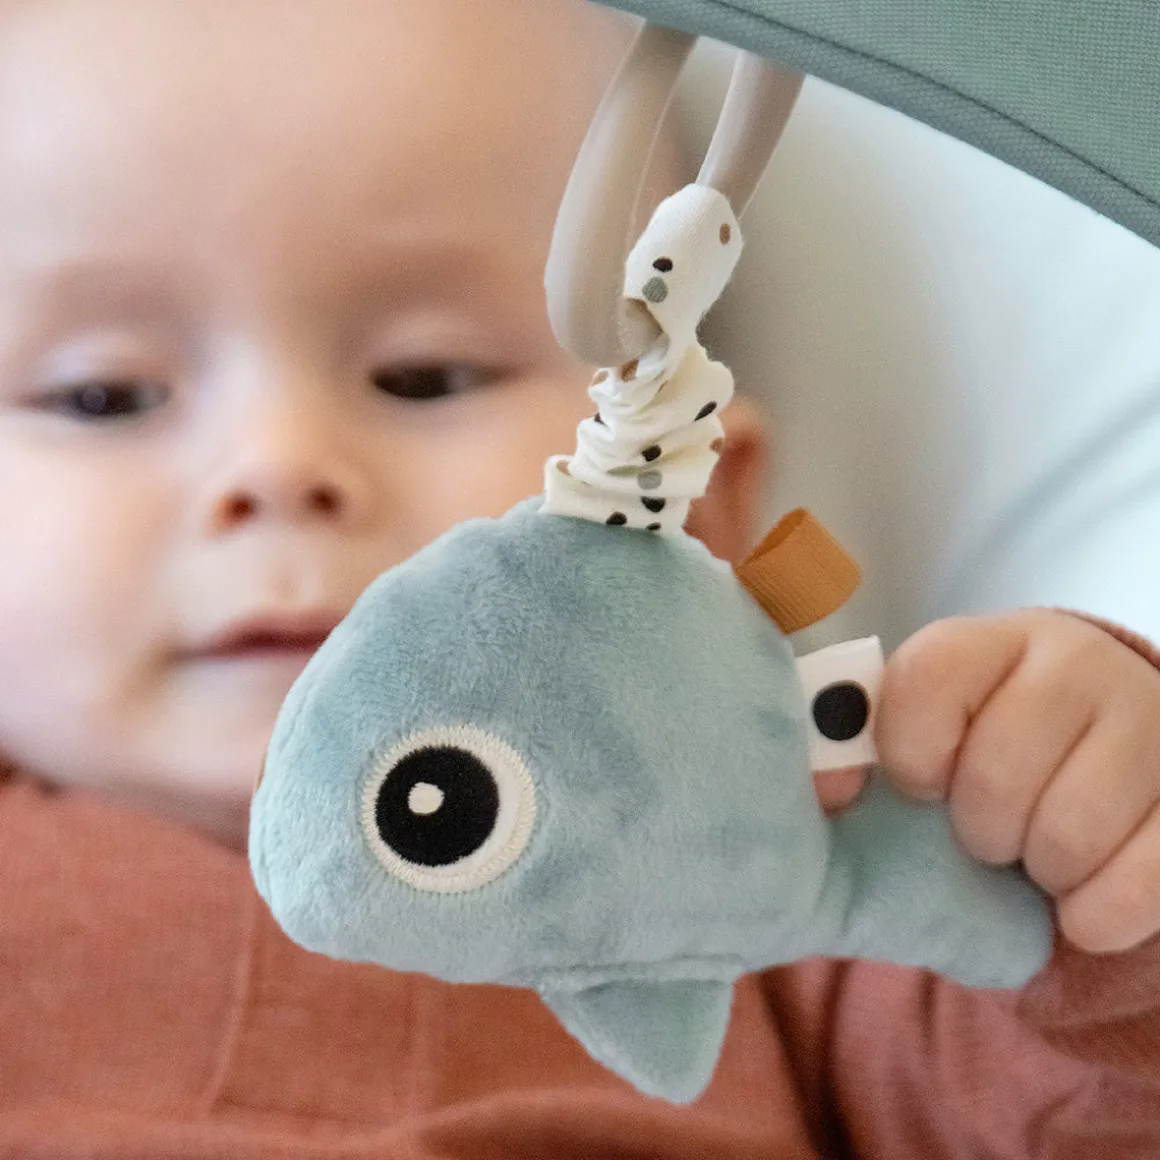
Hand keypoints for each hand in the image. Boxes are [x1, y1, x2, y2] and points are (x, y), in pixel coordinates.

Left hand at [873, 609, 1159, 953]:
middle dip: (979, 829)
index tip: (922, 784)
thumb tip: (828, 788)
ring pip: (1068, 832)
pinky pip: (1140, 882)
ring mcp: (1149, 720)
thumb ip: (860, 753)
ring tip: (1039, 851)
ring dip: (1040, 869)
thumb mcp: (926, 735)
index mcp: (988, 642)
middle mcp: (1075, 663)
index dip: (910, 755)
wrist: (1107, 760)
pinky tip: (1083, 900)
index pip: (928, 683)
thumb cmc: (990, 754)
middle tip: (989, 830)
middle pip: (997, 774)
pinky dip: (1096, 915)